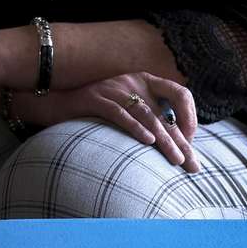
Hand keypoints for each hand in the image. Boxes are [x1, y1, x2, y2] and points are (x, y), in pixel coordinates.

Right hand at [18, 72, 200, 172]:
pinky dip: (135, 128)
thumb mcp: (127, 109)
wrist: (54, 101)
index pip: (179, 93)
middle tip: (192, 166)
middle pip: (163, 113)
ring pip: (146, 115)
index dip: (190, 115)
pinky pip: (119, 114)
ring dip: (164, 140)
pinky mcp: (94, 98)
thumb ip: (150, 118)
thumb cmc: (95, 111)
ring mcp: (112, 88)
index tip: (191, 140)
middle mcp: (131, 81)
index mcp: (144, 81)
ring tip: (176, 160)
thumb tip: (181, 144)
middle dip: (180, 141)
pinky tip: (147, 142)